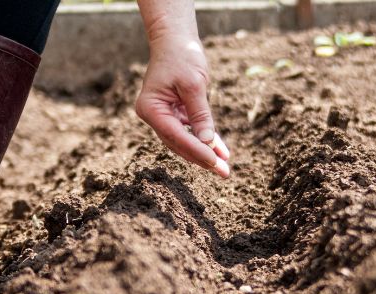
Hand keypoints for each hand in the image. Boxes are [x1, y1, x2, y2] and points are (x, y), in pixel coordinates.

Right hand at [135, 33, 230, 177]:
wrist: (175, 40)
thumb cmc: (182, 56)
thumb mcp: (194, 84)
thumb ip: (200, 114)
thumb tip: (207, 141)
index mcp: (150, 108)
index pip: (175, 135)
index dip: (196, 150)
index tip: (214, 162)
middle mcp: (153, 115)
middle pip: (179, 143)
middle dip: (203, 158)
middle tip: (223, 172)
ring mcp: (162, 115)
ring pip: (185, 141)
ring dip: (205, 153)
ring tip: (224, 167)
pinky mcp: (174, 114)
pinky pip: (191, 131)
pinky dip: (205, 140)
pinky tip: (221, 152)